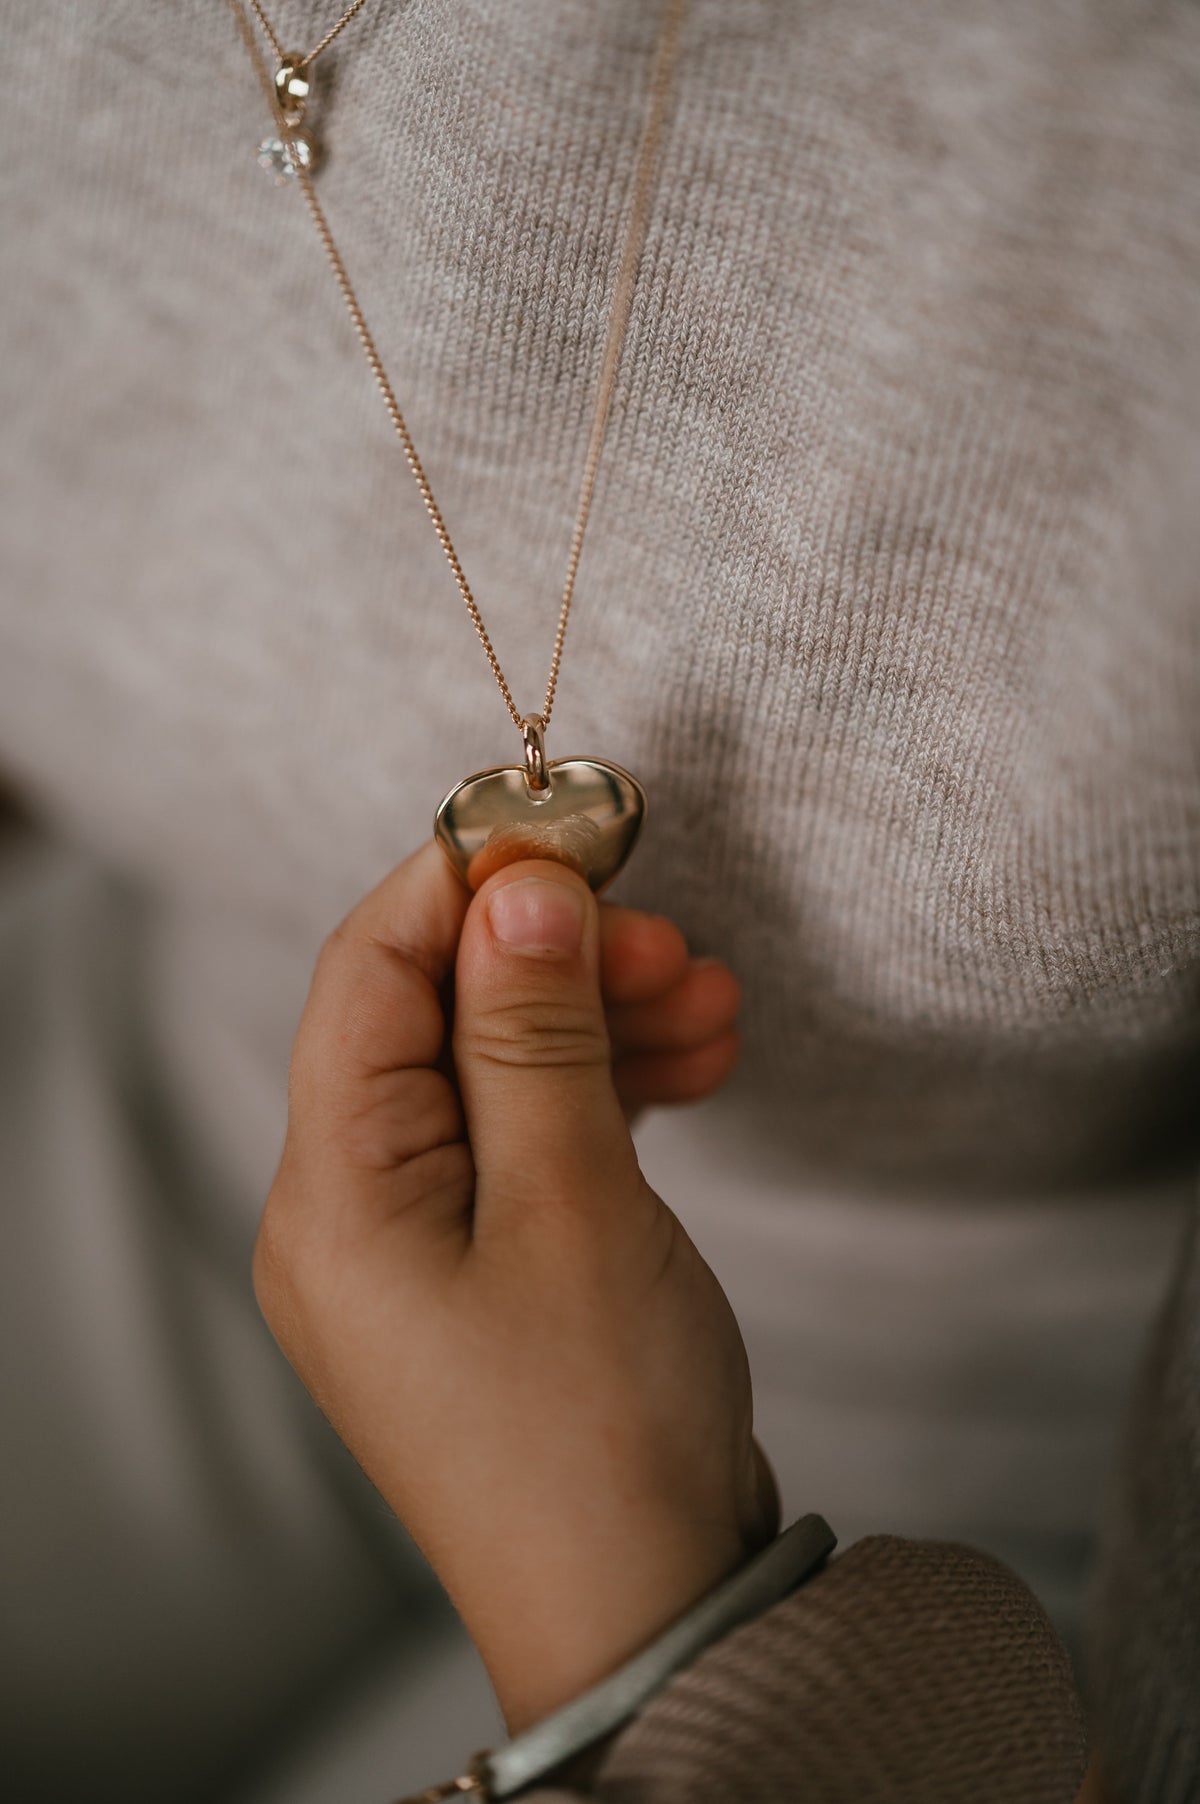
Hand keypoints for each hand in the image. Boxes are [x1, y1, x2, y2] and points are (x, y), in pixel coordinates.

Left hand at [255, 844, 776, 1732]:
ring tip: (714, 1007)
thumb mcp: (573, 1203)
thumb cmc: (600, 1427)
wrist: (654, 1612)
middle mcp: (347, 1210)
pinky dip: (604, 1090)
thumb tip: (516, 886)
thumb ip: (532, 1032)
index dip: (466, 881)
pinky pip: (527, 1136)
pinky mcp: (483, 1264)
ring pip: (494, 1071)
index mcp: (330, 1191)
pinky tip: (692, 1067)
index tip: (577, 830)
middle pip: (435, 1016)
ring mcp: (415, 1243)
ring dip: (599, 1021)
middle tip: (676, 942)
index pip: (370, 971)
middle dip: (556, 960)